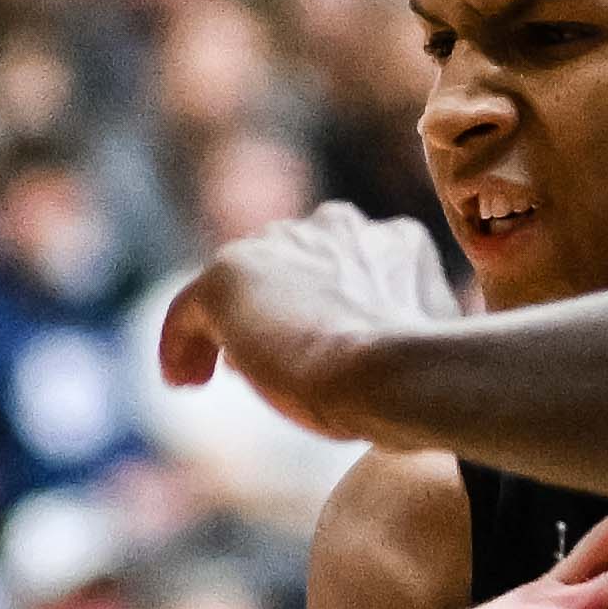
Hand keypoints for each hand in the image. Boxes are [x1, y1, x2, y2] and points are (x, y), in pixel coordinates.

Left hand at [159, 204, 470, 432]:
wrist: (392, 373)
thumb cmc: (423, 380)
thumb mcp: (427, 351)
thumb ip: (406, 337)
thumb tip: (402, 370)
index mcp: (394, 242)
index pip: (343, 263)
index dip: (322, 304)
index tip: (313, 345)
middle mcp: (336, 227)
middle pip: (287, 265)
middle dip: (272, 309)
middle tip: (259, 364)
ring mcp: (280, 244)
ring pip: (239, 284)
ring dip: (225, 328)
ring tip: (208, 375)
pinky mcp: (229, 275)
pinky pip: (189, 308)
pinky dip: (180, 343)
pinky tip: (182, 381)